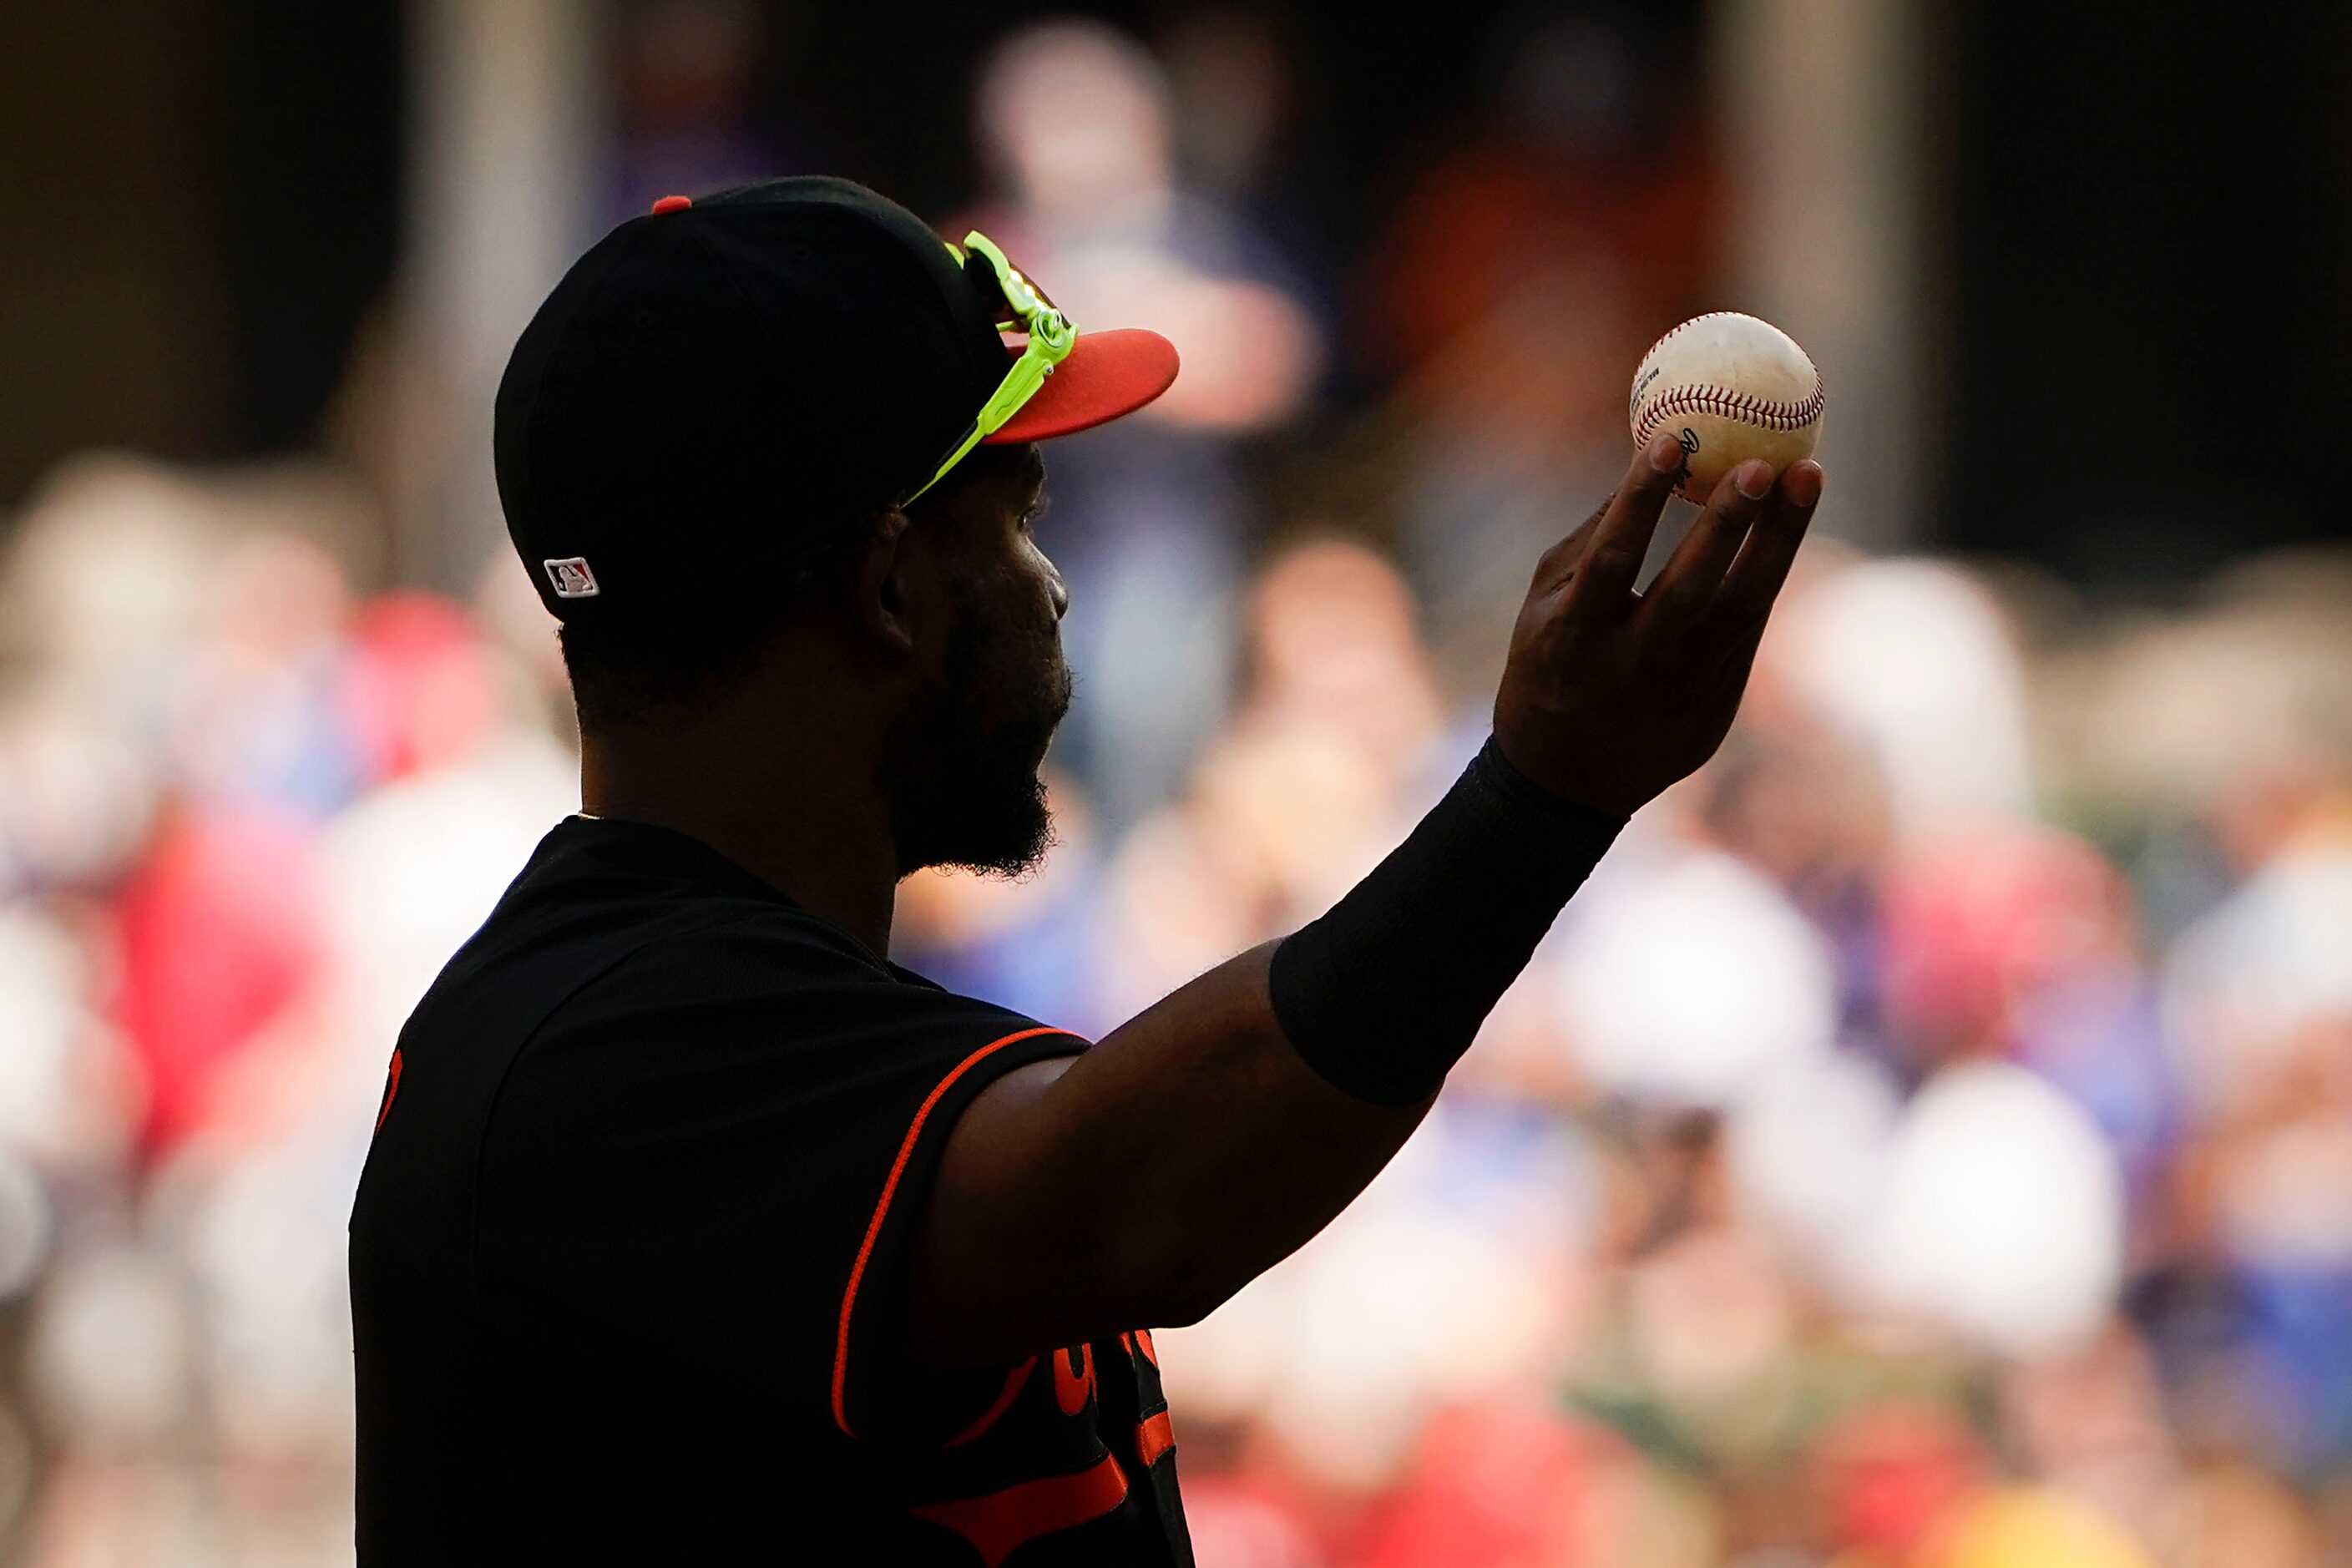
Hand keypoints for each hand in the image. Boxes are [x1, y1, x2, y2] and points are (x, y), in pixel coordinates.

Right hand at [1493, 434, 1823, 815]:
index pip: (1609, 562)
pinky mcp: (1718, 703)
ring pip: (1742, 607)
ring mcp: (1681, 690)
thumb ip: (1590, 545)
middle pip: (1688, 591)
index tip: (1670, 442)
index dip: (1639, 501)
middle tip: (1759, 464)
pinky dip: (1771, 568)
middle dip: (1726, 525)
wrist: (1568, 781)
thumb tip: (1647, 467)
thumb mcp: (1542, 610)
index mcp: (1572, 641)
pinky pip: (1751, 625)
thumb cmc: (1550, 667)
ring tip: (1807, 476)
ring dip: (1778, 539)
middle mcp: (1631, 667)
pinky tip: (1789, 518)